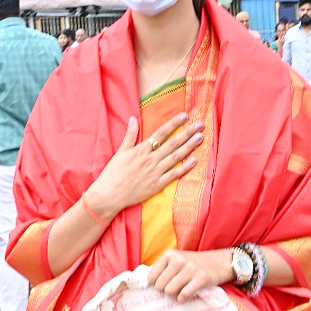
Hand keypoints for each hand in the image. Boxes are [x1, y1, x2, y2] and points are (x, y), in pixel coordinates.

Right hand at [86, 113, 203, 221]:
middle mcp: (151, 159)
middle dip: (187, 133)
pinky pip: (174, 175)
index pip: (161, 133)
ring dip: (189, 147)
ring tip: (200, 137)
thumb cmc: (112, 174)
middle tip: (200, 124)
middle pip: (172, 143)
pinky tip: (194, 161)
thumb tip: (133, 118)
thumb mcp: (120, 152)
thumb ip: (130, 135)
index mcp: (141, 150)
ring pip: (176, 157)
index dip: (174, 123)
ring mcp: (155, 172)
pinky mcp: (157, 185)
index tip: (185, 116)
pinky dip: (184, 168)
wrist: (109, 194)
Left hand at [148, 248, 232, 303]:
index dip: (155, 284)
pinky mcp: (201, 278)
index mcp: (169, 254)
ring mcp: (190, 269)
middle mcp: (179, 260)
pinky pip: (183, 295)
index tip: (164, 284)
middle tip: (173, 288)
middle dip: (165, 291)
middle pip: (160, 286)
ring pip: (169, 291)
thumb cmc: (194, 264)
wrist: (219, 262)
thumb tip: (146, 284)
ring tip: (179, 292)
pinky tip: (186, 295)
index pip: (151, 277)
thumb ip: (163, 268)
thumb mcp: (177, 259)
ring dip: (174, 295)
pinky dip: (182, 299)